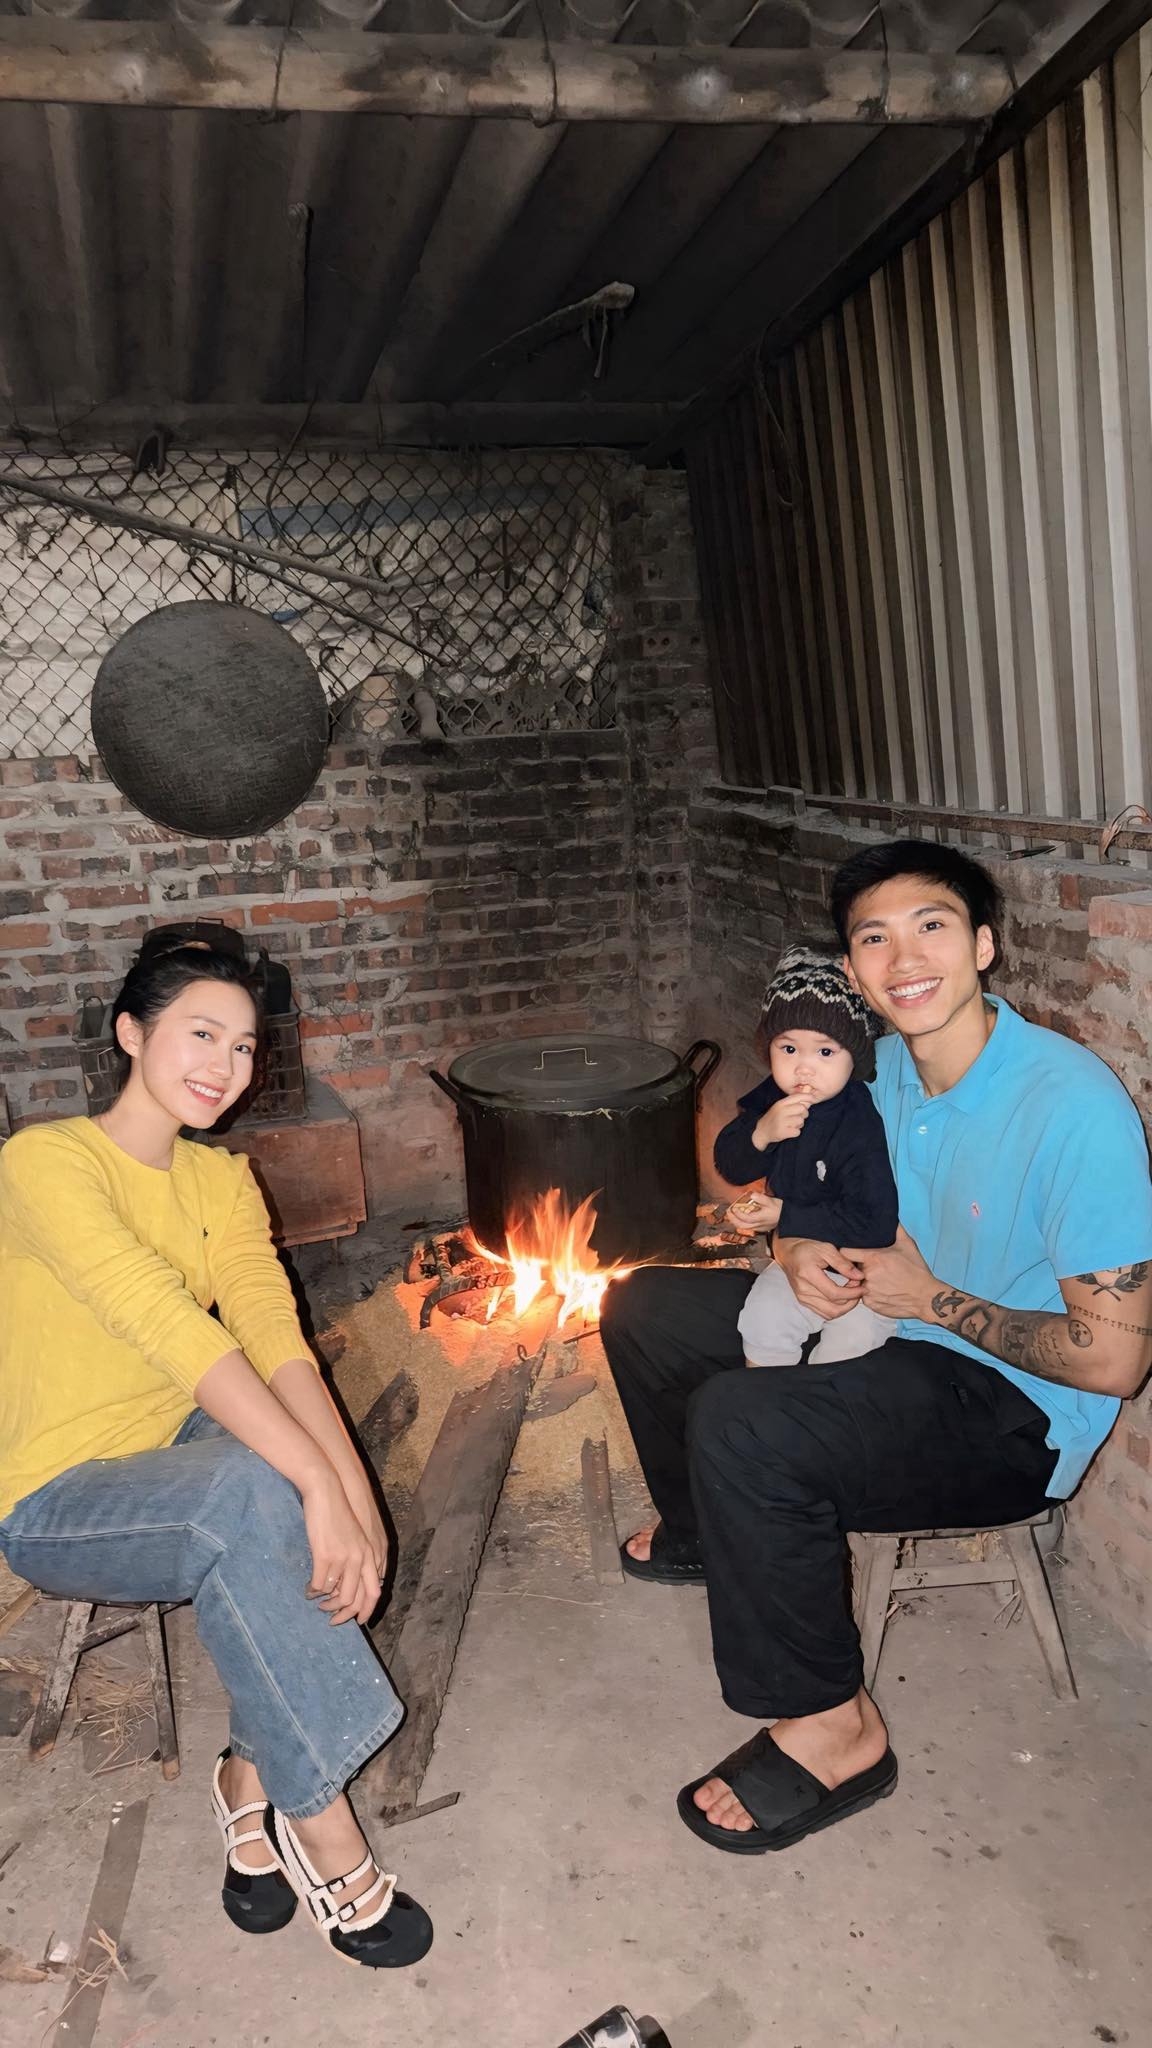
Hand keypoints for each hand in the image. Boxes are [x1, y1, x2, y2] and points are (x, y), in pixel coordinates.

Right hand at [301, 1466, 382, 1625]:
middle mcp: (361, 1559)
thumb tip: (352, 1580)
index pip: (375, 1592)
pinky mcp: (325, 1556)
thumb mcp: (357, 1535)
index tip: (356, 1621)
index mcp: (371, 1554)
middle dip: (343, 1614)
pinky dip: (313, 1592)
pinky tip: (308, 1590)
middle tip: (331, 1619)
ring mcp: (343, 1558)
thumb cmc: (340, 1512)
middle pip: (355, 1600)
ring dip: (325, 1604)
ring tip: (318, 1603)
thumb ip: (359, 1556)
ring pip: (335, 1595)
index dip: (366, 1610)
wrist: (327, 1491)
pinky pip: (319, 1585)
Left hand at [725, 1193, 782, 1234]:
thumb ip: (761, 1198)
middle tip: (728, 1211)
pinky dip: (742, 1223)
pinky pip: (748, 1228)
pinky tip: (741, 1218)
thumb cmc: (781, 1209)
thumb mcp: (772, 1201)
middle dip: (733, 1219)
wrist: (789, 1217)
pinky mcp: (761, 1228)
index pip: (745, 1218)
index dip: (738, 1214)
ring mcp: (759, 1227)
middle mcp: (759, 1224)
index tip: (733, 1208)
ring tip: (732, 1215)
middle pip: (741, 1226)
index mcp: (760, 1218)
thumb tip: (752, 1195)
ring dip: (736, 1221)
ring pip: (744, 1228)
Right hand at [753, 1096, 811, 1147]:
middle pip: (802, 1109)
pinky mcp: (782, 1132)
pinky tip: (789, 1131)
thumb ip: (796, 1099)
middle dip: (804, 1114)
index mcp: (781, 1103)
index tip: (813, 1099)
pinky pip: (797, 1132)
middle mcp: (781, 1111)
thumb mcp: (783, 1106)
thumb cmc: (775, 1117)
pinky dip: (795, 1132)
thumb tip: (808, 1088)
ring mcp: (781, 1121)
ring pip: (801, 1121)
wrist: (761, 1131)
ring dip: (799, 1124)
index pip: (798, 1096)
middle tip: (797, 1117)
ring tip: (791, 1125)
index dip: (808, 1097)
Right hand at [773, 1236, 863, 1316]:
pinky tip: (842, 1297)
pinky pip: (824, 1313)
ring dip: (845, 1307)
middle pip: (833, 1308)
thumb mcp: (826, 1249)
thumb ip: (843, 1264)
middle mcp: (803, 1290)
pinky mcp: (804, 1302)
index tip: (862, 1287)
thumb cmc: (806, 1248)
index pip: (834, 1293)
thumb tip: (859, 1276)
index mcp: (808, 1275)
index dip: (852, 1293)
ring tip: (852, 1293)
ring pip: (830, 1314)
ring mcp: (802, 1298)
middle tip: (858, 1288)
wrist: (788, 1253)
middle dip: (851, 1301)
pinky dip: (837, 1308)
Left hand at [840, 1225, 936, 1319]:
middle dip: (859, 1266)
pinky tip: (883, 1290)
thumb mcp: (908, 1245)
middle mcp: (868, 1275)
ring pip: (858, 1283)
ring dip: (865, 1280)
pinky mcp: (870, 1304)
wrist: (926, 1297)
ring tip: (881, 1279)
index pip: (845, 1253)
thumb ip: (896, 1229)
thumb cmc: (917, 1271)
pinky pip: (864, 1296)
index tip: (852, 1253)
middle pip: (852, 1268)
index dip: (847, 1252)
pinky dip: (870, 1293)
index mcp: (873, 1258)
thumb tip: (890, 1216)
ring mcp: (868, 1291)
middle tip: (873, 1267)